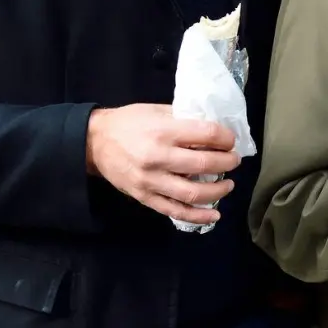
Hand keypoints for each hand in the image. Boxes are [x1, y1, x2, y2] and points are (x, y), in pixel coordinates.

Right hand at [85, 104, 240, 224]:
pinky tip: (213, 215)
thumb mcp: (156, 110)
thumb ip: (183, 119)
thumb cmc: (128, 122)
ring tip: (228, 185)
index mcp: (163, 131)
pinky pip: (175, 211)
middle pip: (204, 164)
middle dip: (227, 163)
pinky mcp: (145, 197)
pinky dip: (197, 216)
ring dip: (218, 191)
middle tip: (233, 161)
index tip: (230, 140)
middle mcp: (158, 157)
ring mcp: (151, 181)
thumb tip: (213, 130)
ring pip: (193, 193)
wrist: (93, 142)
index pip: (206, 135)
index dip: (225, 138)